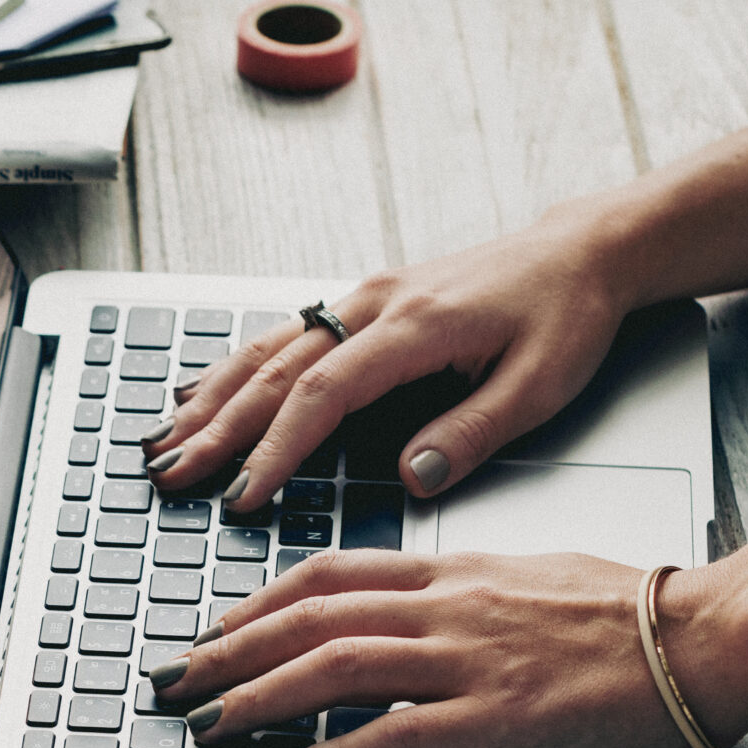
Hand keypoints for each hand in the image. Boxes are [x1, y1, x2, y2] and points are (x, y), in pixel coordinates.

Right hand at [140, 209, 630, 509]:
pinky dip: (233, 369)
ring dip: (210, 399)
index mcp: (414, 328)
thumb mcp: (539, 385)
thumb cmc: (565, 315)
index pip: (322, 396)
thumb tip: (411, 477)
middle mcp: (375, 304)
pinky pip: (282, 337)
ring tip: (165, 442)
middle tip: (171, 474)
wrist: (582, 250)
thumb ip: (471, 434)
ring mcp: (363, 299)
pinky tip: (200, 393)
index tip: (242, 496)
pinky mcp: (363, 303)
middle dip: (217, 429)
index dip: (275, 450)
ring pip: (267, 350)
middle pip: (274, 373)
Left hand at [147, 549, 747, 747]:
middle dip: (228, 653)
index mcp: (453, 572)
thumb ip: (459, 593)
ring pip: (335, 667)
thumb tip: (409, 614)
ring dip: (259, 699)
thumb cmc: (628, 612)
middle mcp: (448, 608)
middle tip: (175, 682)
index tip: (214, 630)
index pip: (328, 574)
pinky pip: (396, 734)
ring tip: (209, 727)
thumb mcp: (526, 579)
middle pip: (310, 619)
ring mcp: (469, 661)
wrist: (707, 635)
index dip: (256, 603)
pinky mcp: (498, 717)